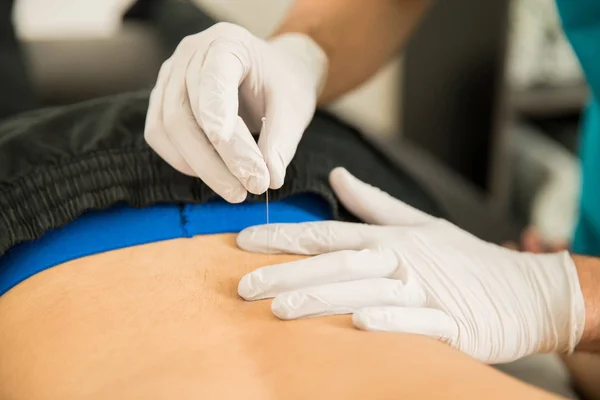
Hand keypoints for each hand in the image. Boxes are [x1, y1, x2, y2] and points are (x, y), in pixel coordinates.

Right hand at [144, 23, 327, 202]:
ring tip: (236, 191)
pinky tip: (213, 175)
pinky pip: (159, 134)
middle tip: (250, 187)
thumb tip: (270, 180)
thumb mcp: (293, 108)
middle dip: (218, 157)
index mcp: (228, 43)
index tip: (224, 142)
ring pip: (169, 126)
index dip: (215, 111)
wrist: (270, 74)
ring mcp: (171, 75)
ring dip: (201, 167)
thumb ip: (281, 141)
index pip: (214, 76)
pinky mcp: (163, 100)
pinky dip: (184, 161)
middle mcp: (191, 54)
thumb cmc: (282, 85)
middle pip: (187, 110)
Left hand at [236, 168, 584, 362]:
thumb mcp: (420, 225)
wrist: (526, 290)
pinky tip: (358, 323)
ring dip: (321, 298)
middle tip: (244, 286)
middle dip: (286, 275)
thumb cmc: (466, 259)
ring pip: (364, 291)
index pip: (326, 234)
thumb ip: (374, 204)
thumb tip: (338, 176)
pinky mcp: (451, 323)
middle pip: (335, 265)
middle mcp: (400, 261)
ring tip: (278, 310)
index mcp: (390, 238)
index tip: (243, 241)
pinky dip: (390, 319)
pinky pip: (416, 321)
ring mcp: (425, 291)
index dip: (283, 237)